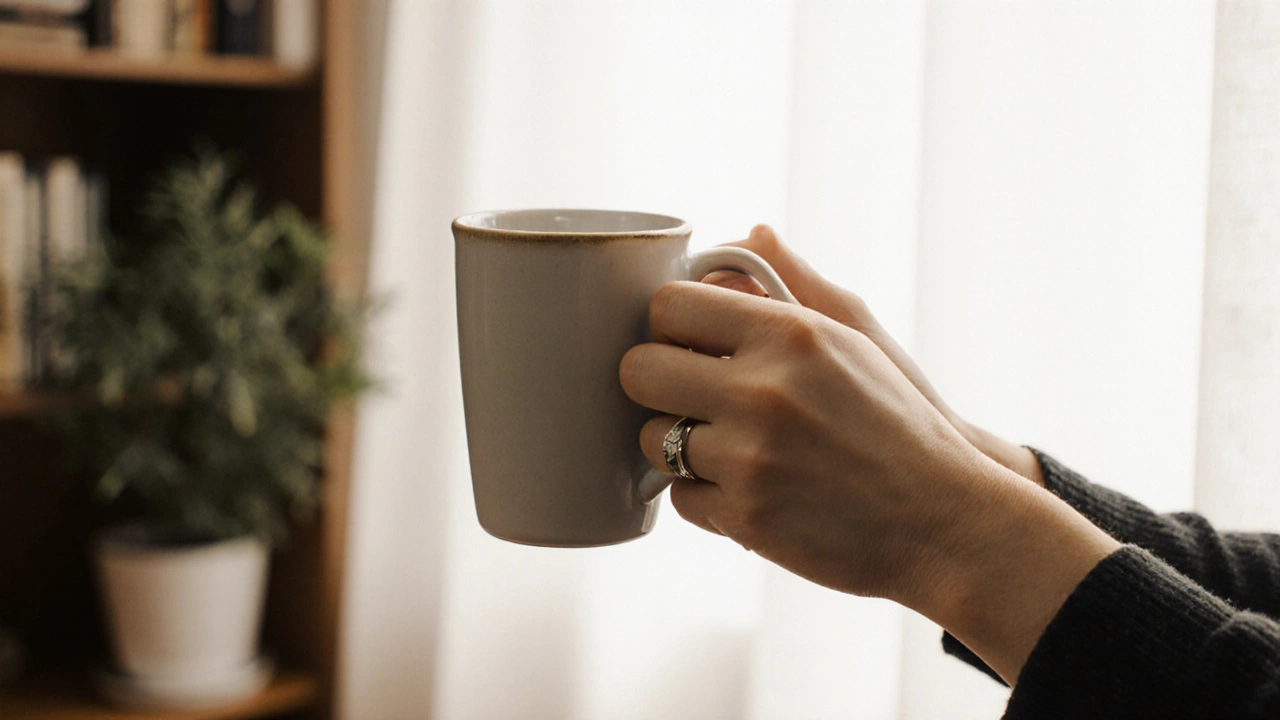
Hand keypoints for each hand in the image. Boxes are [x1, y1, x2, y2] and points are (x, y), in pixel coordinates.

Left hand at [619, 274, 1118, 684]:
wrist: (944, 522)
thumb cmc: (899, 422)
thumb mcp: (857, 337)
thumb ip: (794, 283)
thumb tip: (750, 233)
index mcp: (788, 334)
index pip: (667, 307)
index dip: (667, 326)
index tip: (684, 344)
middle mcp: (762, 391)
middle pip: (639, 371)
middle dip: (657, 385)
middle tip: (688, 397)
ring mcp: (750, 458)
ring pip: (653, 439)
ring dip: (679, 446)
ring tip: (728, 448)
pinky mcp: (745, 517)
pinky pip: (680, 498)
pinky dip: (706, 497)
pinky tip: (748, 490)